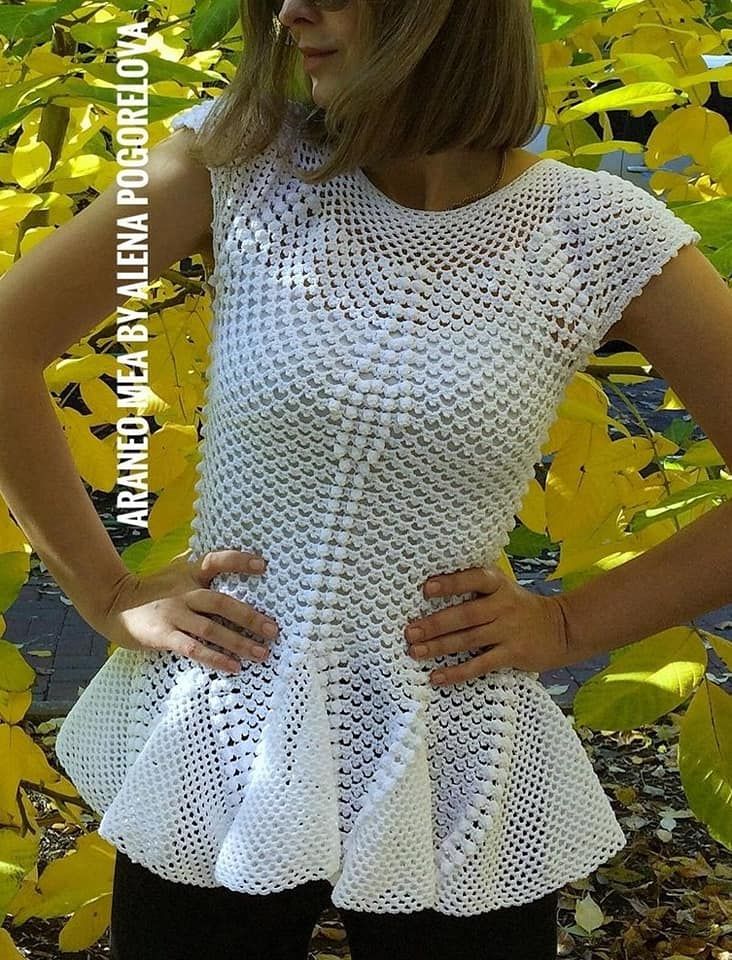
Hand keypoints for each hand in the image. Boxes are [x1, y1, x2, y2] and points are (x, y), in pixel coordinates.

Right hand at [97, 549, 279, 674]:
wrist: (113, 603)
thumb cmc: (151, 589)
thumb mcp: (175, 572)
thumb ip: (199, 569)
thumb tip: (229, 563)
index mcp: (189, 573)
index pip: (217, 561)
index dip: (239, 561)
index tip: (263, 565)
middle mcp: (184, 592)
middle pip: (221, 602)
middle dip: (249, 617)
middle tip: (272, 630)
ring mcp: (174, 614)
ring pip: (211, 629)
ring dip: (239, 642)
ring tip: (261, 653)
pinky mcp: (163, 635)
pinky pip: (193, 648)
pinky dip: (215, 658)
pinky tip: (233, 666)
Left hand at [404, 563, 572, 686]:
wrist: (563, 628)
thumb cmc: (521, 607)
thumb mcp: (503, 589)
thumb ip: (476, 588)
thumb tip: (432, 589)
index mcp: (498, 585)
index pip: (473, 579)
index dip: (451, 583)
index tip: (427, 589)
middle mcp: (503, 605)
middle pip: (465, 615)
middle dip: (435, 624)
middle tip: (409, 632)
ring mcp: (508, 631)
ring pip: (468, 640)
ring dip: (439, 647)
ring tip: (416, 651)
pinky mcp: (513, 654)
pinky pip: (480, 664)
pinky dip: (457, 672)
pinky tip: (437, 677)